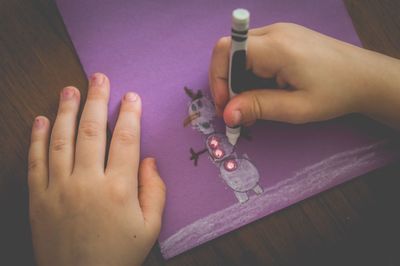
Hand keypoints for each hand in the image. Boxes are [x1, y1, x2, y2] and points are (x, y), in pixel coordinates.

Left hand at [28, 73, 165, 265]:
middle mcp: (87, 182)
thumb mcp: (150, 227)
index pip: (125, 140)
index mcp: (118, 189)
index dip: (129, 114)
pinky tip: (41, 119)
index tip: (130, 96)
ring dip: (66, 110)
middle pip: (91, 131)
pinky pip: (35, 162)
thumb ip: (154, 190)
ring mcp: (58, 189)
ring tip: (70, 89)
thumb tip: (148, 159)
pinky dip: (37, 138)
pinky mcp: (38, 198)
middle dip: (96, 100)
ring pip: (61, 140)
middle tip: (98, 77)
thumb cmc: (119, 255)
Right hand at [209, 23, 399, 127]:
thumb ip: (258, 107)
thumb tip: (227, 114)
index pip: (226, 50)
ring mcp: (279, 32)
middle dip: (227, 83)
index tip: (226, 104)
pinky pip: (254, 52)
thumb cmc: (335, 93)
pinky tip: (264, 90)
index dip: (217, 77)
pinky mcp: (284, 38)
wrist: (365, 76)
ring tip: (253, 105)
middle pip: (230, 51)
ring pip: (240, 53)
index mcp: (276, 47)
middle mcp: (274, 32)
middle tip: (238, 111)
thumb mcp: (296, 108)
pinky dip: (250, 73)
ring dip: (239, 80)